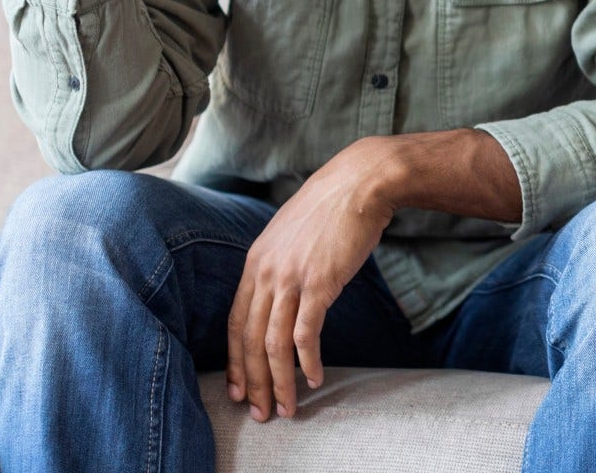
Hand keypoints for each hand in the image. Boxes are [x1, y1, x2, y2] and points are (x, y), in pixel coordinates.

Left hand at [225, 139, 396, 420]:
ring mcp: (291, 279)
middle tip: (260, 411)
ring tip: (287, 406)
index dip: (236, 360)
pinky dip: (306, 361)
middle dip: (254, 381)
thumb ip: (281, 264)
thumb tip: (284, 292)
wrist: (360, 183)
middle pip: (249, 340)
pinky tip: (313, 377)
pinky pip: (305, 334)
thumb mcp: (291, 235)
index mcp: (255, 262)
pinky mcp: (320, 284)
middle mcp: (266, 273)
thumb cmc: (333, 207)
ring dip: (279, 381)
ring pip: (273, 344)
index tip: (239, 388)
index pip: (235, 323)